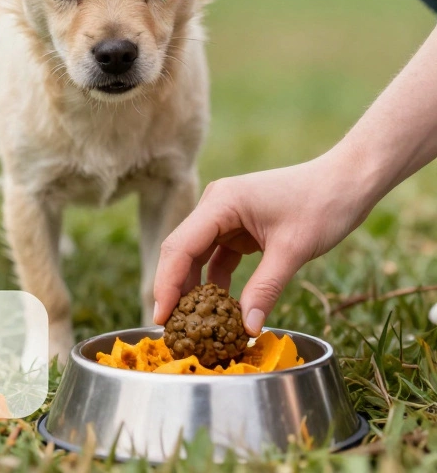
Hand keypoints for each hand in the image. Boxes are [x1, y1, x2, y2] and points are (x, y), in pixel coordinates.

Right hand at [152, 153, 369, 335]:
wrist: (348, 181)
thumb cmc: (323, 204)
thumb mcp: (293, 250)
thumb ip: (265, 288)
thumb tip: (247, 329)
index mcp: (220, 202)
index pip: (180, 247)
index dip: (167, 284)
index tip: (160, 317)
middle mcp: (215, 206)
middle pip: (181, 252)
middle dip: (175, 289)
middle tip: (171, 327)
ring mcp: (224, 216)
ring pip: (196, 256)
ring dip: (194, 287)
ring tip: (192, 323)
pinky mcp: (237, 226)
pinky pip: (217, 257)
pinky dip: (216, 281)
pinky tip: (220, 307)